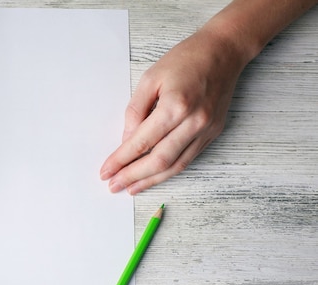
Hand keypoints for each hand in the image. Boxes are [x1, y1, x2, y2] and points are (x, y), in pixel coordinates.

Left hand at [100, 28, 247, 193]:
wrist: (223, 51)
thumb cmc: (185, 60)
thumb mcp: (149, 79)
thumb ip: (135, 112)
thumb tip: (126, 140)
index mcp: (175, 106)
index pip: (141, 142)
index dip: (121, 159)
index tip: (106, 171)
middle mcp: (194, 122)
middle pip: (158, 160)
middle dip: (132, 176)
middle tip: (113, 186)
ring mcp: (206, 130)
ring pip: (175, 166)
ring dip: (150, 181)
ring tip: (131, 189)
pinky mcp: (213, 133)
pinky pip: (187, 159)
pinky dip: (168, 171)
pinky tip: (153, 177)